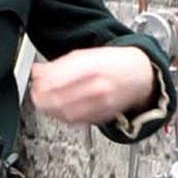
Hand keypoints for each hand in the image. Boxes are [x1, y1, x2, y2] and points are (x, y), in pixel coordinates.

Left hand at [31, 45, 159, 126]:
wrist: (141, 75)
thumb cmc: (113, 63)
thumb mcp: (85, 55)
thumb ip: (58, 65)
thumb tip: (36, 71)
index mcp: (92, 68)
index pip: (56, 81)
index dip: (40, 84)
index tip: (35, 82)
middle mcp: (98, 88)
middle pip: (58, 100)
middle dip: (41, 98)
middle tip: (37, 94)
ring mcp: (102, 105)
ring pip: (65, 114)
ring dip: (50, 109)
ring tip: (46, 102)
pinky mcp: (103, 117)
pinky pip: (77, 121)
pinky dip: (64, 116)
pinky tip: (61, 109)